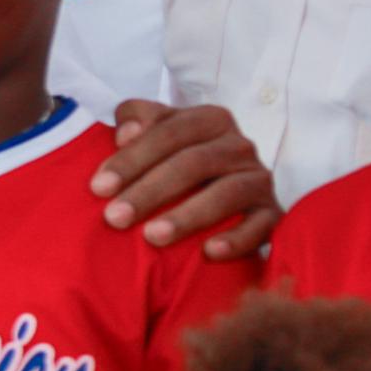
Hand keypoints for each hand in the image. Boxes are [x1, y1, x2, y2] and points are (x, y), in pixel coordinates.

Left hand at [92, 99, 280, 259]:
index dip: (132, 158)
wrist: (227, 191)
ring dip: (187, 216)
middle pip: (193, 163)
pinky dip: (237, 239)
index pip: (168, 132)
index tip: (97, 187)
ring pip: (226, 193)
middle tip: (114, 218)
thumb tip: (125, 132)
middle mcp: (239, 145)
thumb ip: (138, 118)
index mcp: (210, 119)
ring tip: (152, 236)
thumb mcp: (158, 132)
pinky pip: (261, 225)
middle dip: (149, 191)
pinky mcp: (273, 212)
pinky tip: (209, 252)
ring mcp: (259, 179)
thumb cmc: (176, 160)